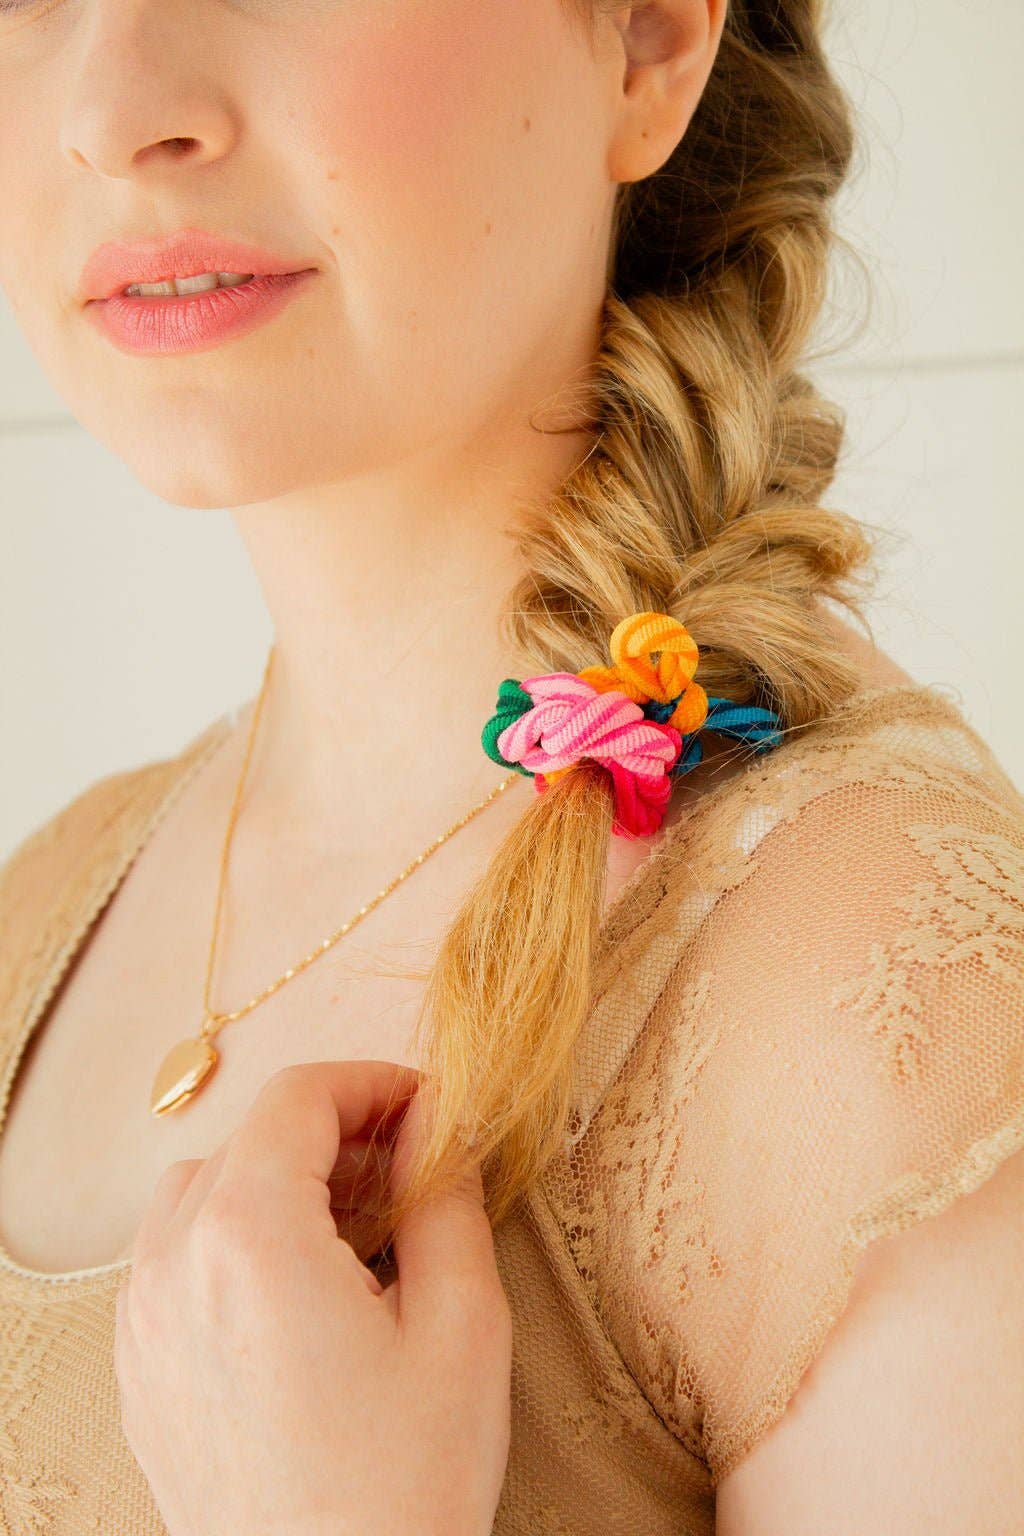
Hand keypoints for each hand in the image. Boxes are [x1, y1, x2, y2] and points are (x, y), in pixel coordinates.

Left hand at [113, 1060, 512, 1535]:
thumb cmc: (402, 1487)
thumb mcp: (462, 1326)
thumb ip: (446, 1195)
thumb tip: (437, 1123)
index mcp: (249, 1238)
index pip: (297, 1098)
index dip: (372, 1082)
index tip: (428, 1106)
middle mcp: (173, 1268)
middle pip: (246, 1140)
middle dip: (332, 1134)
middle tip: (408, 1171)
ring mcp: (143, 1327)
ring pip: (199, 1195)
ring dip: (274, 1184)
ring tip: (353, 1233)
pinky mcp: (140, 1377)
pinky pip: (172, 1264)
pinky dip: (231, 1243)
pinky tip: (298, 1295)